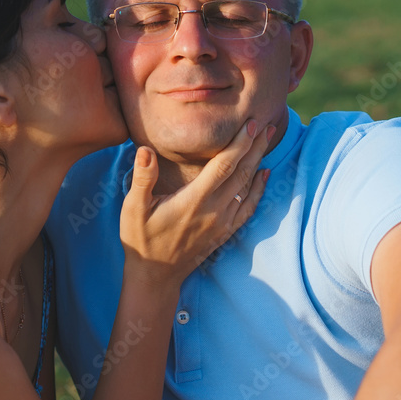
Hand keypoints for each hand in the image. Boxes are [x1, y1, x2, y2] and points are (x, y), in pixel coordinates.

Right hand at [120, 119, 271, 285]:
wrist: (155, 276)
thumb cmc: (141, 240)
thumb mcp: (133, 208)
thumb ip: (142, 178)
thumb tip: (145, 150)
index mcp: (194, 200)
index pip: (224, 165)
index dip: (239, 143)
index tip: (251, 124)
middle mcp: (214, 210)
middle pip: (242, 172)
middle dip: (255, 146)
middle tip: (266, 123)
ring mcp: (222, 222)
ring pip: (248, 187)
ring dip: (258, 162)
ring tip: (267, 141)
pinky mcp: (224, 232)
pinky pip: (248, 206)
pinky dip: (259, 189)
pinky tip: (263, 175)